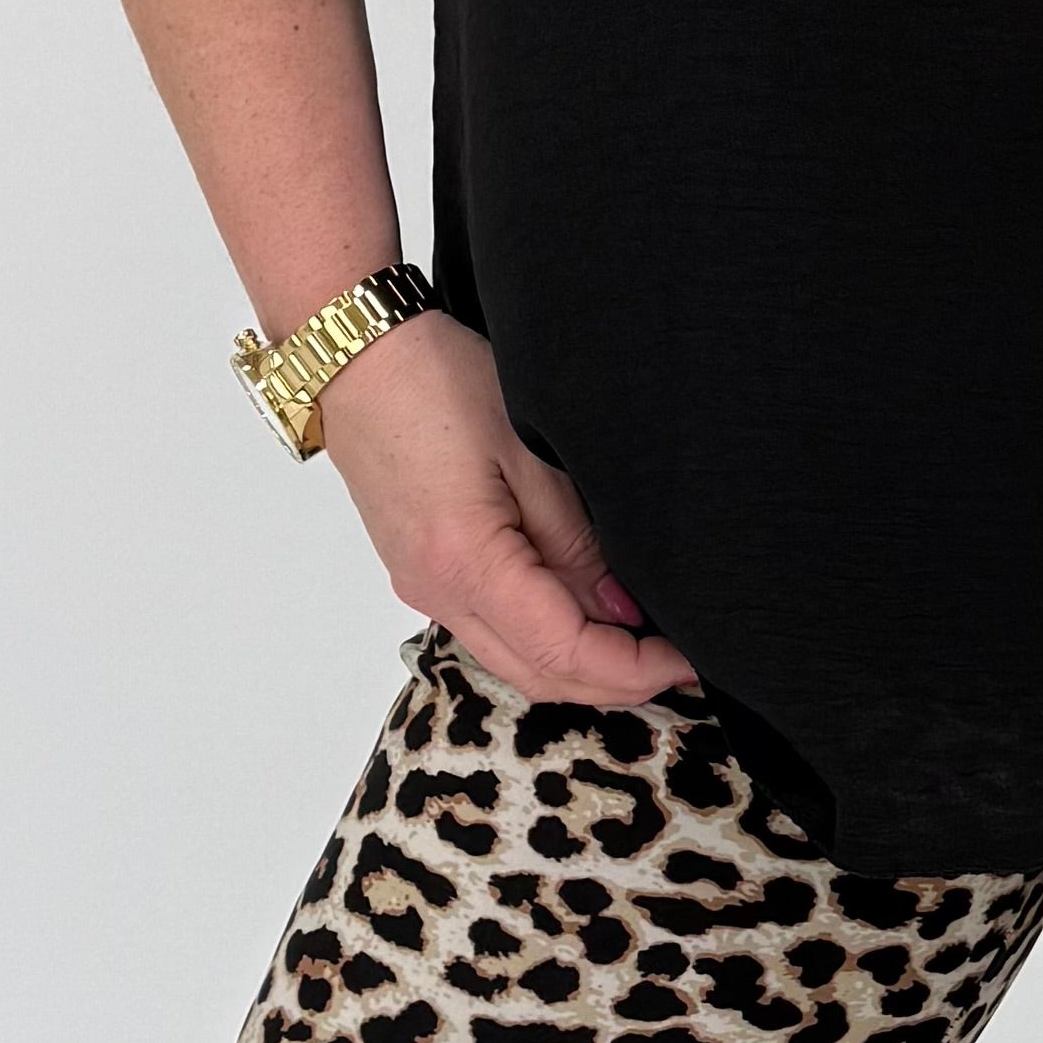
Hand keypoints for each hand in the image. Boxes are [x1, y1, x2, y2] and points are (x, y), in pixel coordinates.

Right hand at [310, 309, 700, 707]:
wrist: (355, 359)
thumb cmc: (435, 381)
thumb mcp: (529, 450)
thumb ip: (576, 540)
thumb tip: (620, 610)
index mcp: (464, 564)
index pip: (563, 653)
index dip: (633, 669)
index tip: (687, 660)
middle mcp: (436, 593)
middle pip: (538, 676)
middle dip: (615, 683)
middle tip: (679, 664)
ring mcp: (424, 588)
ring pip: (513, 662)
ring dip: (580, 667)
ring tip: (643, 645)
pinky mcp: (423, 573)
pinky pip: (491, 631)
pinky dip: (543, 640)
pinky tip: (585, 616)